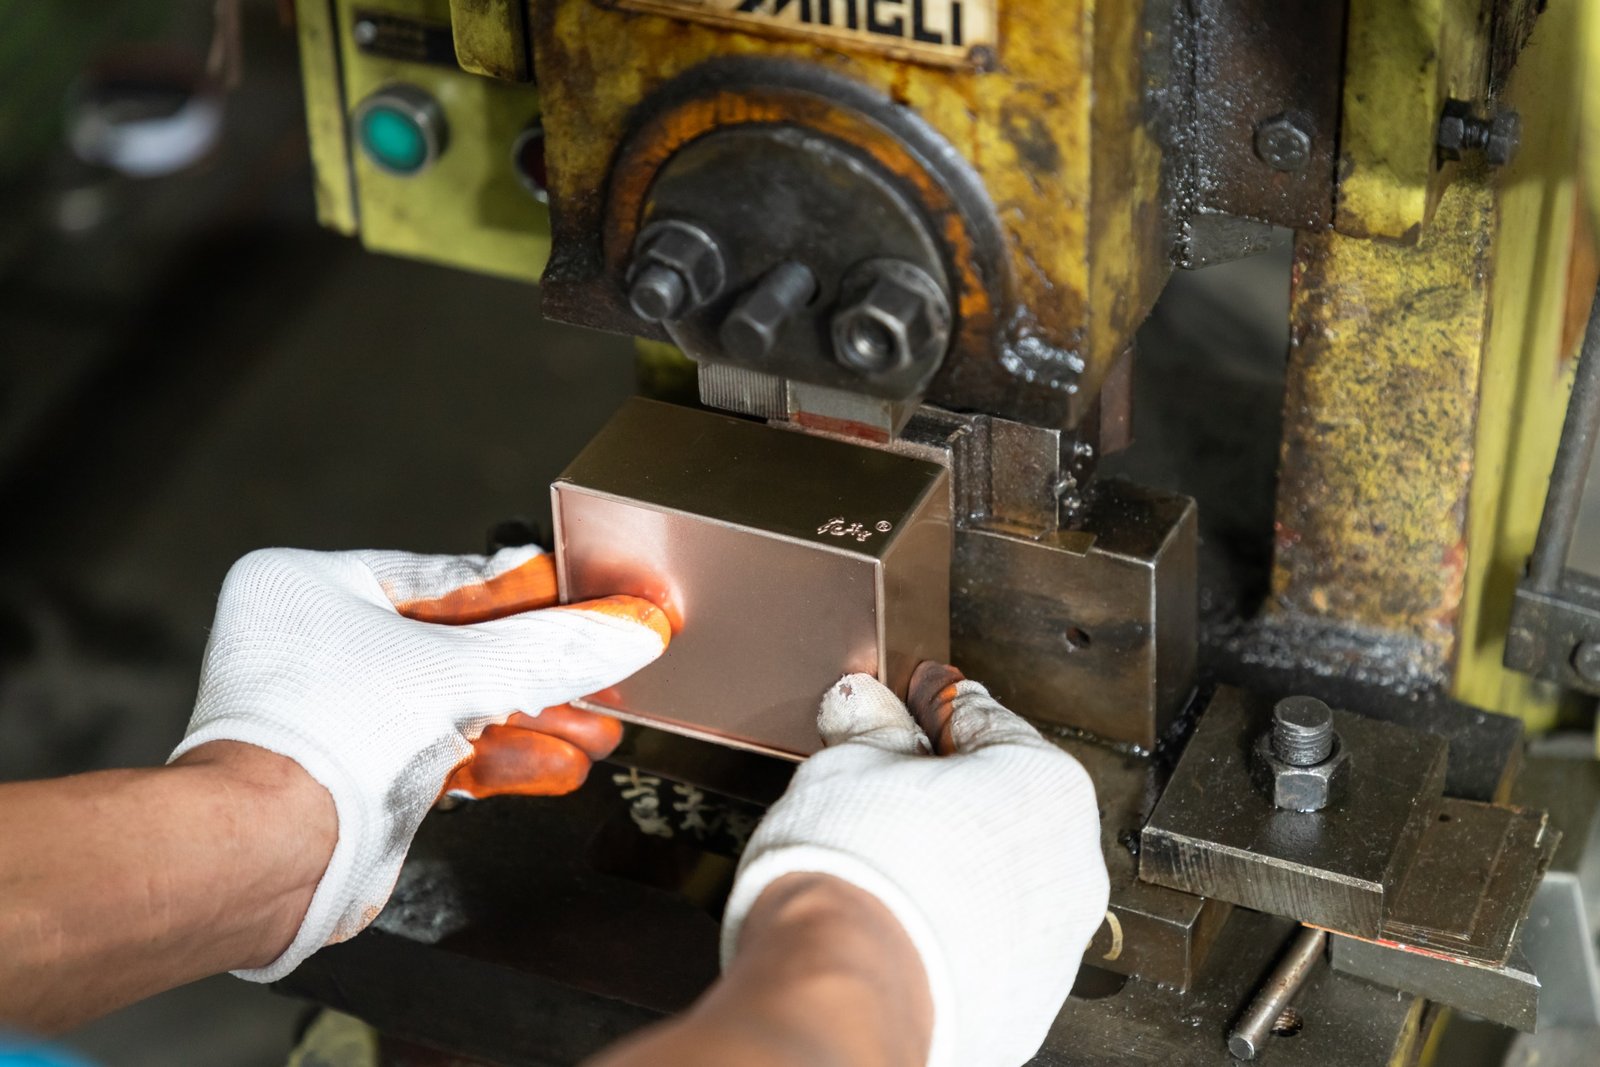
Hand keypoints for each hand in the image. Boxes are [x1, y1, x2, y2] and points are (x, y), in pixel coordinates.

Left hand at [171, 545, 667, 981]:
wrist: (264, 861)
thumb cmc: (317, 746)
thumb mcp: (459, 674)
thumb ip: (551, 650)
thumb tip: (627, 627)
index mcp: (312, 588)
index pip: (447, 578)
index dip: (529, 595)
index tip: (588, 601)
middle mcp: (315, 644)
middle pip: (460, 646)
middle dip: (541, 671)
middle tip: (603, 669)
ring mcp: (335, 713)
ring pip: (457, 706)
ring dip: (534, 721)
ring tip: (597, 731)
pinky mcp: (357, 776)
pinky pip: (443, 753)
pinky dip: (503, 760)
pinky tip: (559, 766)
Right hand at [721, 665, 1107, 1066]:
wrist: (847, 986)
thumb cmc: (859, 870)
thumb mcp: (849, 764)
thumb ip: (869, 729)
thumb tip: (864, 706)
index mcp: (1044, 783)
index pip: (981, 721)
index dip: (929, 710)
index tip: (904, 709)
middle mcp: (1068, 862)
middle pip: (998, 804)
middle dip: (943, 794)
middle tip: (880, 790)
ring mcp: (1053, 940)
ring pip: (997, 880)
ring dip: (952, 864)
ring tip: (884, 864)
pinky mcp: (1025, 1001)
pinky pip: (987, 945)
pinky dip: (952, 929)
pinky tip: (900, 921)